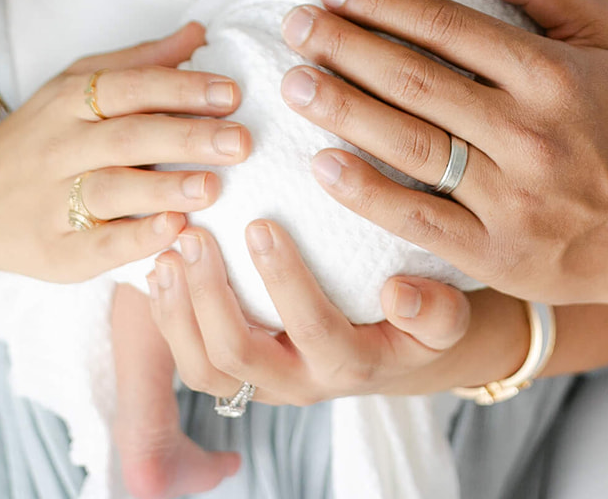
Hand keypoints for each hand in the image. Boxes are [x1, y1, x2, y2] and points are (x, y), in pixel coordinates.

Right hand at [0, 23, 250, 283]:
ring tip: (213, 187)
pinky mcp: (50, 253)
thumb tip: (200, 33)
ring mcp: (52, 203)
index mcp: (71, 101)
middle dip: (187, 138)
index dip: (181, 89)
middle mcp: (59, 148)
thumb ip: (141, 61)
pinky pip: (95, 248)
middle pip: (126, 139)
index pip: (130, 88)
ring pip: (110, 192)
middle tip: (241, 140)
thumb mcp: (77, 84)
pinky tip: (173, 232)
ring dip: (163, 190)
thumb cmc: (39, 134)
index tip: (232, 93)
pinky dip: (135, 240)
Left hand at [147, 222, 486, 405]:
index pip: (313, 329)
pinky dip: (166, 316)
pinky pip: (188, 361)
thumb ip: (437, 310)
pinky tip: (159, 267)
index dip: (284, 281)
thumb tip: (400, 290)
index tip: (261, 223)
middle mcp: (299, 384)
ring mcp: (262, 384)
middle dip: (209, 295)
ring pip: (203, 369)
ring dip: (177, 311)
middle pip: (238, 357)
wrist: (395, 356)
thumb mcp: (447, 319)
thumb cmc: (419, 321)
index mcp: (350, 365)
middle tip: (196, 234)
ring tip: (169, 250)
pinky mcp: (236, 376)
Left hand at [278, 0, 607, 308]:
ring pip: (410, 144)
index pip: (448, 26)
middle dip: (345, 47)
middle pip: (416, 80)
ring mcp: (511, 197)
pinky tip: (322, 165)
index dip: (384, 3)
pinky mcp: (497, 254)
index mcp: (550, 73)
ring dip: (343, 109)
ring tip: (293, 84)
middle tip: (293, 25)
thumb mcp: (602, 37)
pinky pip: (419, 218)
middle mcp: (528, 132)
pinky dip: (366, 192)